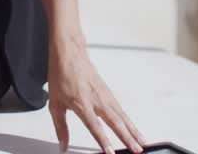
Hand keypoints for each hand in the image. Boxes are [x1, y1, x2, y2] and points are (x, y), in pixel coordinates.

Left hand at [48, 34, 145, 152]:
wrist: (69, 54)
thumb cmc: (61, 76)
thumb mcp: (55, 103)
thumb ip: (60, 127)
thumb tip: (63, 146)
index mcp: (81, 103)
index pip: (94, 126)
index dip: (103, 140)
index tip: (111, 152)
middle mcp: (96, 100)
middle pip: (115, 122)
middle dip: (127, 138)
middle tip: (136, 151)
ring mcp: (105, 96)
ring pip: (122, 117)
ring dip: (133, 131)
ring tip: (143, 144)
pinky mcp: (109, 93)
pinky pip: (121, 110)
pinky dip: (130, 122)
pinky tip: (135, 130)